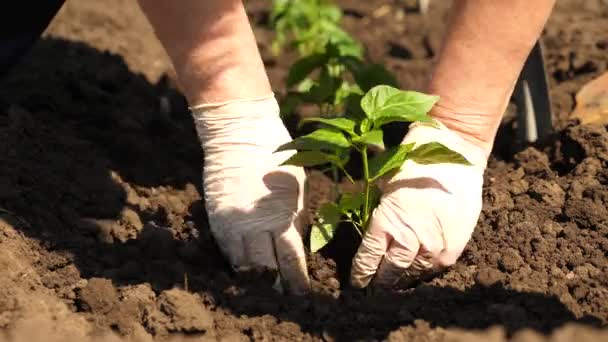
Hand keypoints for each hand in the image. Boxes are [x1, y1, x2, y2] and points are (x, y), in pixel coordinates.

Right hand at [191, 96, 309, 293]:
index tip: (303, 297)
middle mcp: (254, 224)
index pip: (291, 261)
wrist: (239, 132)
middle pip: (265, 270)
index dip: (297, 283)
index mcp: (281, 216)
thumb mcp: (298, 189)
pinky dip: (237, 265)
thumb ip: (297, 221)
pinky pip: (226, 252)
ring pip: (242, 266)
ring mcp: (232, 223)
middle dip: (276, 288)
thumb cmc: (277, 158)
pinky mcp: (215, 219)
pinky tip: (245, 275)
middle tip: (285, 305)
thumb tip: (298, 250)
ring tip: (264, 295)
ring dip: (254, 282)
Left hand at [350, 121, 487, 288]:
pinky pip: (435, 269)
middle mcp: (409, 237)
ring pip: (413, 274)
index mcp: (386, 221)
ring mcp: (433, 245)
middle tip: (373, 289)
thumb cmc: (413, 164)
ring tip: (394, 284)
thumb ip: (376, 213)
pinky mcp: (453, 247)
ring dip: (402, 280)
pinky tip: (417, 273)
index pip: (368, 257)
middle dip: (380, 282)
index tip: (357, 283)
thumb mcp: (383, 185)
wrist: (454, 154)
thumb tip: (363, 232)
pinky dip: (424, 272)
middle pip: (390, 272)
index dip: (361, 273)